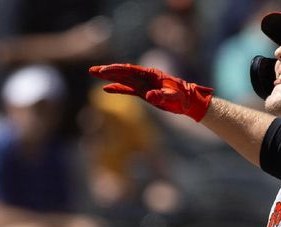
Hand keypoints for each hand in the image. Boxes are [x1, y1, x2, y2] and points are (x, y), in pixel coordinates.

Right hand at [89, 64, 212, 121]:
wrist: (188, 101)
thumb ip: (162, 96)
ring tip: (95, 73)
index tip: (104, 70)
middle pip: (123, 72)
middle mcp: (145, 78)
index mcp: (150, 75)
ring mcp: (143, 85)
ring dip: (109, 77)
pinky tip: (106, 89)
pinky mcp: (144, 92)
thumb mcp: (173, 97)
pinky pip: (128, 90)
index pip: (130, 70)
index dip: (116, 70)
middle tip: (92, 70)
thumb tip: (149, 96)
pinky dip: (118, 89)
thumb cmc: (182, 98)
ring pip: (123, 79)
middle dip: (108, 71)